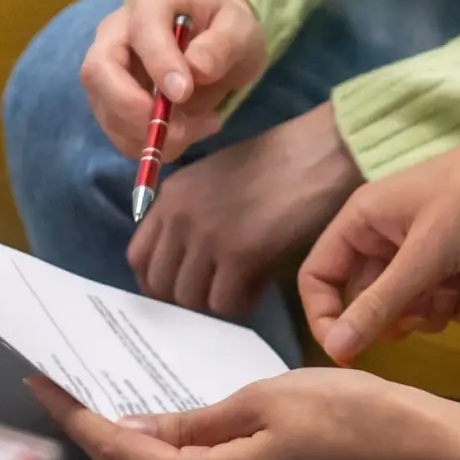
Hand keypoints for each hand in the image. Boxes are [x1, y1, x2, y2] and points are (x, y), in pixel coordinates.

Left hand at [25, 369, 451, 459]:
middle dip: (102, 429)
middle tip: (70, 382)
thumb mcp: (263, 399)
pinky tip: (171, 416)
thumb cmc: (349, 416)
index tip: (43, 385)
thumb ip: (195, 420)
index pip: (123, 455)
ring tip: (111, 392)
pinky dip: (178, 447)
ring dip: (140, 439)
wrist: (419, 450)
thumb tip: (137, 430)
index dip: (78, 420)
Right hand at [81, 0, 265, 159]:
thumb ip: (222, 45)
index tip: (184, 93)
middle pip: (98, 71)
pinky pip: (116, 132)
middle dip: (133, 108)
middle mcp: (117, 31)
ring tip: (198, 128)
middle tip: (178, 129)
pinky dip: (147, 145)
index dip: (159, 64)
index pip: (142, 31)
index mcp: (150, 1)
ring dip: (147, 133)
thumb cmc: (226, 31)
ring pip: (104, 108)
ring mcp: (107, 67)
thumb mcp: (240, 30)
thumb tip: (196, 69)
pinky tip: (182, 136)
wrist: (216, 47)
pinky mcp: (110, 100)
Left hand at [128, 103, 361, 317]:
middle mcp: (179, 217)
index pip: (138, 258)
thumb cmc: (278, 164)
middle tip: (213, 299)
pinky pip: (225, 304)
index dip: (157, 283)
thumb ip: (191, 215)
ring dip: (214, 305)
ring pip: (190, 300)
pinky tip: (258, 289)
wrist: (321, 154)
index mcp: (170, 196)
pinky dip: (241, 305)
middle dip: (184, 302)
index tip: (180, 290)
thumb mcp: (215, 179)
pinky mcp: (239, 255)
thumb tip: (186, 263)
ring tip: (240, 291)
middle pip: (160, 285)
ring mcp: (207, 237)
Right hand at [299, 120, 459, 362]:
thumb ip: (377, 306)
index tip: (348, 351)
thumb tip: (333, 348)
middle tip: (422, 311)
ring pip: (410, 304)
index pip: (318, 276)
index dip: (327, 316)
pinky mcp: (458, 257)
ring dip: (433, 309)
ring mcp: (424, 246)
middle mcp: (387, 233)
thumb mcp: (422, 258)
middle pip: (368, 297)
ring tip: (457, 288)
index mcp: (362, 220)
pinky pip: (445, 299)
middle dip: (397, 313)